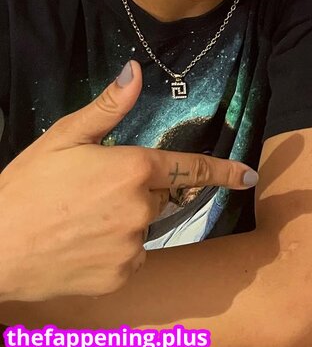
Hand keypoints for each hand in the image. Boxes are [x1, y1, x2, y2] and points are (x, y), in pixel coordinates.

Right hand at [0, 61, 257, 301]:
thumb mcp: (64, 138)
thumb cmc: (25, 188)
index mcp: (134, 169)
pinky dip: (114, 249)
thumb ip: (108, 107)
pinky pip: (129, 255)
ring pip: (143, 226)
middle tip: (93, 190)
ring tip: (80, 218)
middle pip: (159, 195)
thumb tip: (135, 70)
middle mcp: (141, 209)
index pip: (190, 169)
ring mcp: (131, 246)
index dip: (223, 171)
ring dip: (125, 219)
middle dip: (139, 189)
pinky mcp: (119, 276)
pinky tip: (81, 243)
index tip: (249, 175)